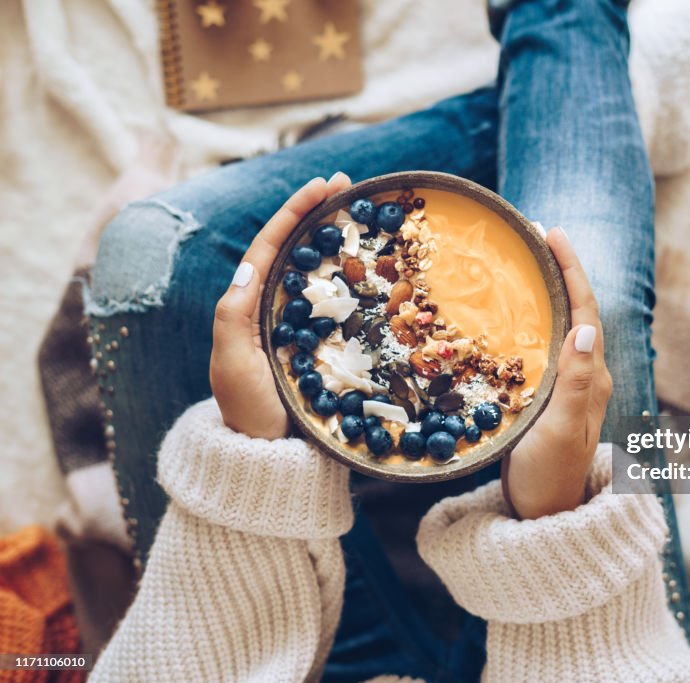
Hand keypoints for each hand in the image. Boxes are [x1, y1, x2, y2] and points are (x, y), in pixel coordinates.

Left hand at [210, 173, 352, 439]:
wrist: (269, 458)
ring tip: (363, 214)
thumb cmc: (248, 411)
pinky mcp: (322, 346)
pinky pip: (337, 304)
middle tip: (351, 186)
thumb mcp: (233, 364)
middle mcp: (273, 308)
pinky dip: (353, 280)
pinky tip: (375, 269)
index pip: (271, 245)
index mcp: (248, 305)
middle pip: (296, 248)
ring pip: (317, 271)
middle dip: (320, 213)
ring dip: (338, 240)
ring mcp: (299, 327)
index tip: (324, 185)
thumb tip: (251, 265)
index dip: (296, 211)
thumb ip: (235, 317)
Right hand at [501, 228, 612, 518]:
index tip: (552, 234)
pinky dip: (537, 319)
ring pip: (565, 325)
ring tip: (526, 262)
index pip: (586, 310)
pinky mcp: (554, 398)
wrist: (544, 516)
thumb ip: (576, 382)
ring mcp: (571, 387)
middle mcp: (588, 376)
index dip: (571, 270)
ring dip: (551, 290)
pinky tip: (516, 313)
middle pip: (579, 310)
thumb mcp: (561, 429)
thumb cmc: (550, 476)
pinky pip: (549, 345)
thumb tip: (587, 328)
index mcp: (593, 378)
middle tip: (535, 236)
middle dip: (561, 270)